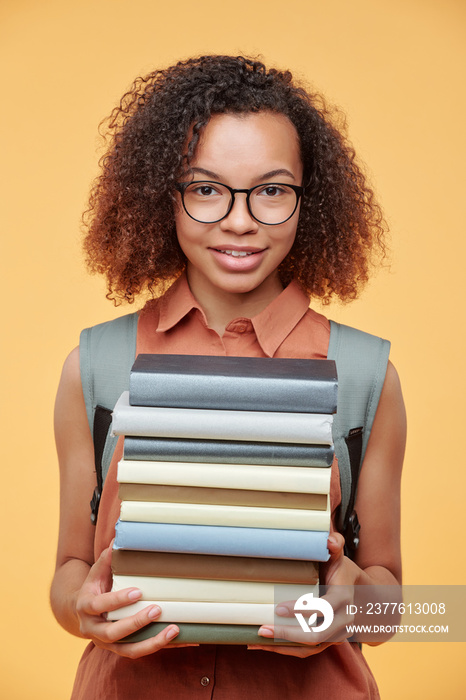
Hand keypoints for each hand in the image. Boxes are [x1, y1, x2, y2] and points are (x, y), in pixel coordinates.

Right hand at [75, 544, 197, 658]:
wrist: (81, 612)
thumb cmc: (94, 587)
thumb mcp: (96, 572)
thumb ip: (107, 558)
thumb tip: (117, 539)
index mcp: (86, 607)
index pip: (99, 605)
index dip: (117, 600)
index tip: (138, 592)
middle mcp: (93, 629)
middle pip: (112, 633)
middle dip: (135, 623)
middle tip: (157, 609)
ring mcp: (106, 643)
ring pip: (128, 650)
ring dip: (151, 643)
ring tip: (174, 630)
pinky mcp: (119, 650)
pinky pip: (140, 652)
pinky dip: (160, 647)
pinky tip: (181, 640)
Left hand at [248, 534, 356, 655]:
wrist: (359, 593)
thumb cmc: (341, 571)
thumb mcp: (339, 557)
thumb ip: (334, 545)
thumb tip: (329, 540)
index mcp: (344, 598)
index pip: (324, 608)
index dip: (302, 610)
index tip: (277, 608)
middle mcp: (344, 620)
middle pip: (317, 634)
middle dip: (288, 633)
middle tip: (262, 629)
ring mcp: (337, 634)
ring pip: (311, 646)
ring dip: (284, 646)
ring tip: (257, 642)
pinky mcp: (329, 641)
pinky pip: (308, 650)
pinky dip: (287, 650)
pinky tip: (266, 646)